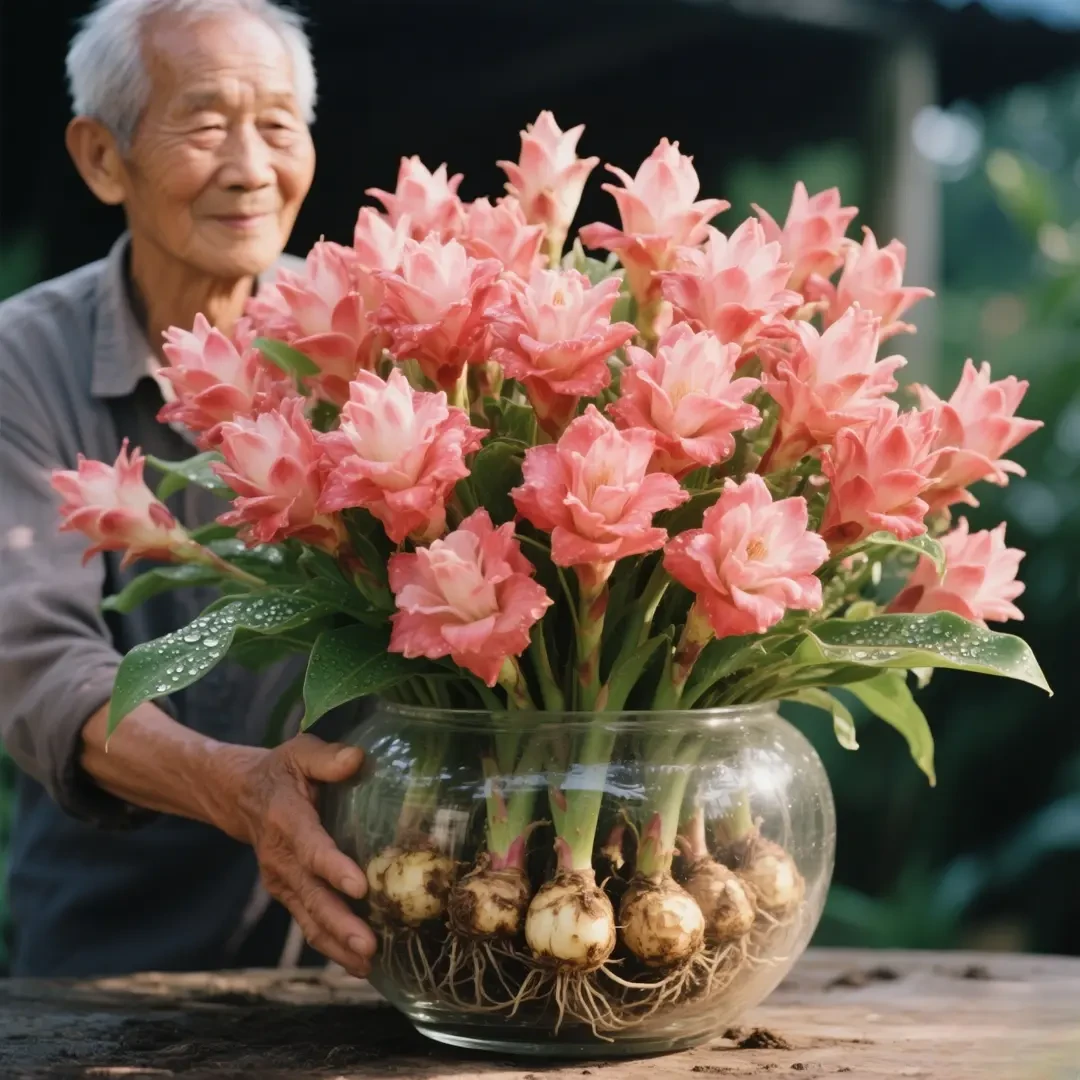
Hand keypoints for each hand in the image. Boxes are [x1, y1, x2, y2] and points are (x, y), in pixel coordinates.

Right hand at [224, 734, 375, 976]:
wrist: (241, 797)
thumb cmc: (282, 772)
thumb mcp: (300, 753)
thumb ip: (327, 758)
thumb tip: (357, 759)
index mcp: (287, 821)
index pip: (311, 848)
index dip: (333, 868)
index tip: (359, 887)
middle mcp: (281, 859)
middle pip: (312, 896)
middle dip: (340, 924)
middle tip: (369, 946)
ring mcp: (283, 882)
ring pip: (310, 918)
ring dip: (338, 945)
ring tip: (368, 965)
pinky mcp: (289, 894)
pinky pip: (310, 923)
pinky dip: (332, 946)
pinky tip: (359, 964)